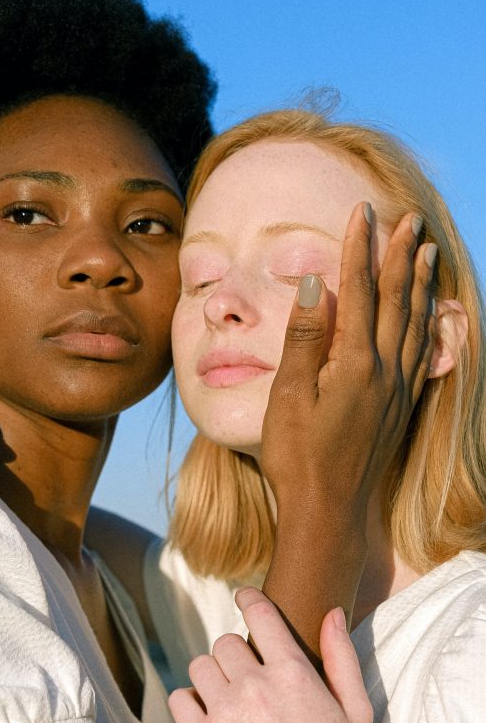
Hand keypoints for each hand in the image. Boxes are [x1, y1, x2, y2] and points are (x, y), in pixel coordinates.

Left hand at [169, 587, 371, 722]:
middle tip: (246, 680)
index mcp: (294, 674)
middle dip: (234, 656)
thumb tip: (332, 613)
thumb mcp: (357, 713)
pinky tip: (207, 719)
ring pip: (200, 667)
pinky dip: (188, 704)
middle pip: (225, 643)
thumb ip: (343, 658)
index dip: (249, 599)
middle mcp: (256, 687)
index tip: (243, 596)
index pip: (261, 615)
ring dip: (211, 677)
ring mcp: (227, 714)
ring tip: (227, 702)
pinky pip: (179, 700)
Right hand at [261, 204, 435, 524]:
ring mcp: (396, 390)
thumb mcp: (289, 395)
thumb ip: (306, 337)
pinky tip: (432, 314)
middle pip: (395, 300)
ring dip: (420, 284)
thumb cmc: (297, 455)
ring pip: (415, 323)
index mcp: (355, 363)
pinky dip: (428, 323)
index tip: (362, 213)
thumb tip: (318, 284)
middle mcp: (384, 371)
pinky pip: (422, 352)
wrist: (326, 510)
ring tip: (426, 251)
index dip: (359, 249)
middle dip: (400, 255)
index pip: (357, 291)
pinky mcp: (400, 407)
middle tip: (407, 219)